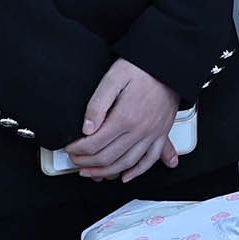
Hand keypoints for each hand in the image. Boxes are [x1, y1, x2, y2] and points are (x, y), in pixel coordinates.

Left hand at [65, 59, 180, 180]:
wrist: (169, 64)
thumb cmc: (142, 68)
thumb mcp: (113, 78)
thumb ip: (97, 104)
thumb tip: (87, 128)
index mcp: (125, 117)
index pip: (94, 144)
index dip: (78, 149)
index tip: (69, 148)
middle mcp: (140, 129)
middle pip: (108, 157)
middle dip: (87, 163)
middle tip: (76, 161)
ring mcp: (153, 133)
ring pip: (127, 163)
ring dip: (107, 172)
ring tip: (92, 173)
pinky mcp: (161, 133)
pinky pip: (151, 159)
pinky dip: (138, 171)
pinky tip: (126, 175)